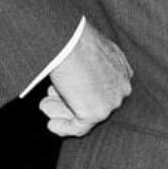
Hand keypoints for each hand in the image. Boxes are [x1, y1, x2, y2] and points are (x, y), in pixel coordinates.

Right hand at [39, 22, 132, 136]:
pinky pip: (80, 128)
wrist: (70, 43)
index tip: (63, 92)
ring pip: (87, 114)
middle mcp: (122, 86)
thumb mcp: (90, 50)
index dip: (82, 91)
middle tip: (50, 98)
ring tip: (45, 104)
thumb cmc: (75, 40)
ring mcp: (112, 100)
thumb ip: (91, 66)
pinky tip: (52, 124)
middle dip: (71, 101)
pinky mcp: (98, 112)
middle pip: (95, 101)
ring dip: (63, 110)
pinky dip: (64, 127)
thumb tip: (77, 77)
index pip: (104, 88)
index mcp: (122, 68)